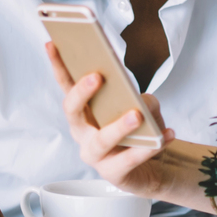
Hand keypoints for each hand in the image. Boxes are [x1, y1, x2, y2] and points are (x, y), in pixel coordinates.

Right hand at [46, 41, 180, 198]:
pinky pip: (129, 160)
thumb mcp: (145, 108)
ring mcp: (96, 156)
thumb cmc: (141, 131)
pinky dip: (148, 148)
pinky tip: (165, 136)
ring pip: (101, 141)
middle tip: (98, 76)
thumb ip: (142, 99)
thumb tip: (140, 101)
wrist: (153, 167)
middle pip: (73, 112)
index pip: (66, 85)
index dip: (58, 65)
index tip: (52, 43)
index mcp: (84, 112)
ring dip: (118, 127)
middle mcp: (83, 133)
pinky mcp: (114, 174)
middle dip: (82, 92)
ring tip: (136, 115)